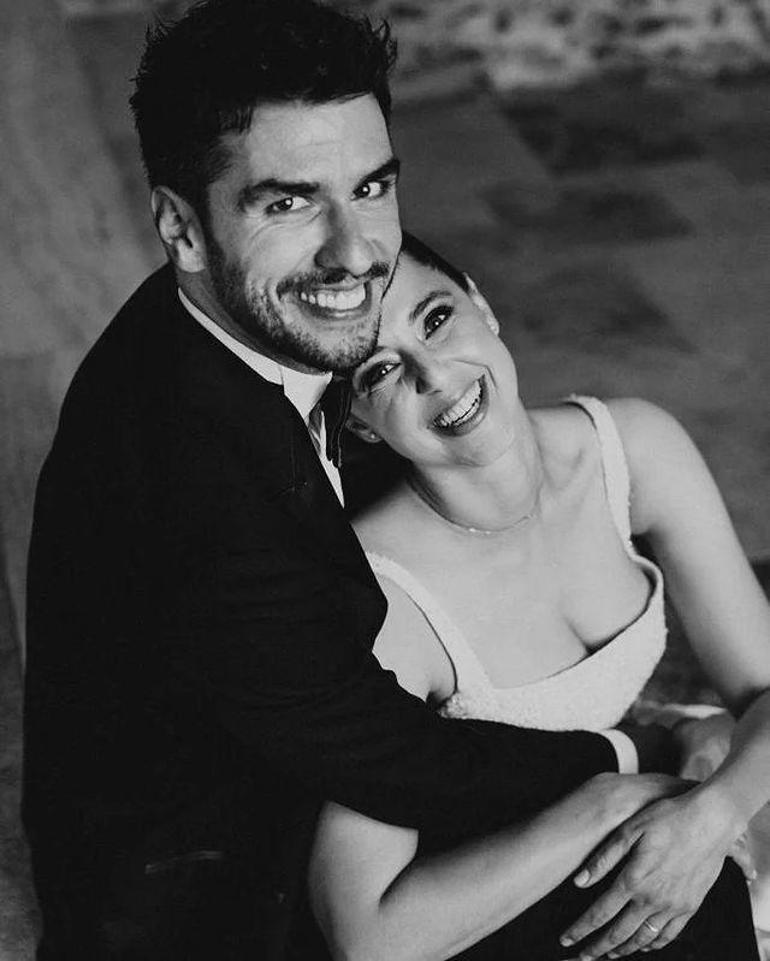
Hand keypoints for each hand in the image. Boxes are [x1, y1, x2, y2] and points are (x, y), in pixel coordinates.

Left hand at [559, 788, 743, 958]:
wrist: (710, 820)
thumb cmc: (667, 817)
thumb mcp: (629, 829)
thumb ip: (604, 858)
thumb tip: (579, 881)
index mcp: (633, 879)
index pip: (599, 913)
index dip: (580, 929)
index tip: (566, 939)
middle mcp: (652, 898)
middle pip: (619, 933)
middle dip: (597, 948)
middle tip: (582, 956)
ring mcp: (674, 905)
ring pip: (643, 939)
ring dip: (623, 949)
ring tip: (609, 955)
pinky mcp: (690, 906)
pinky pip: (669, 934)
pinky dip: (653, 945)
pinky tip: (644, 946)